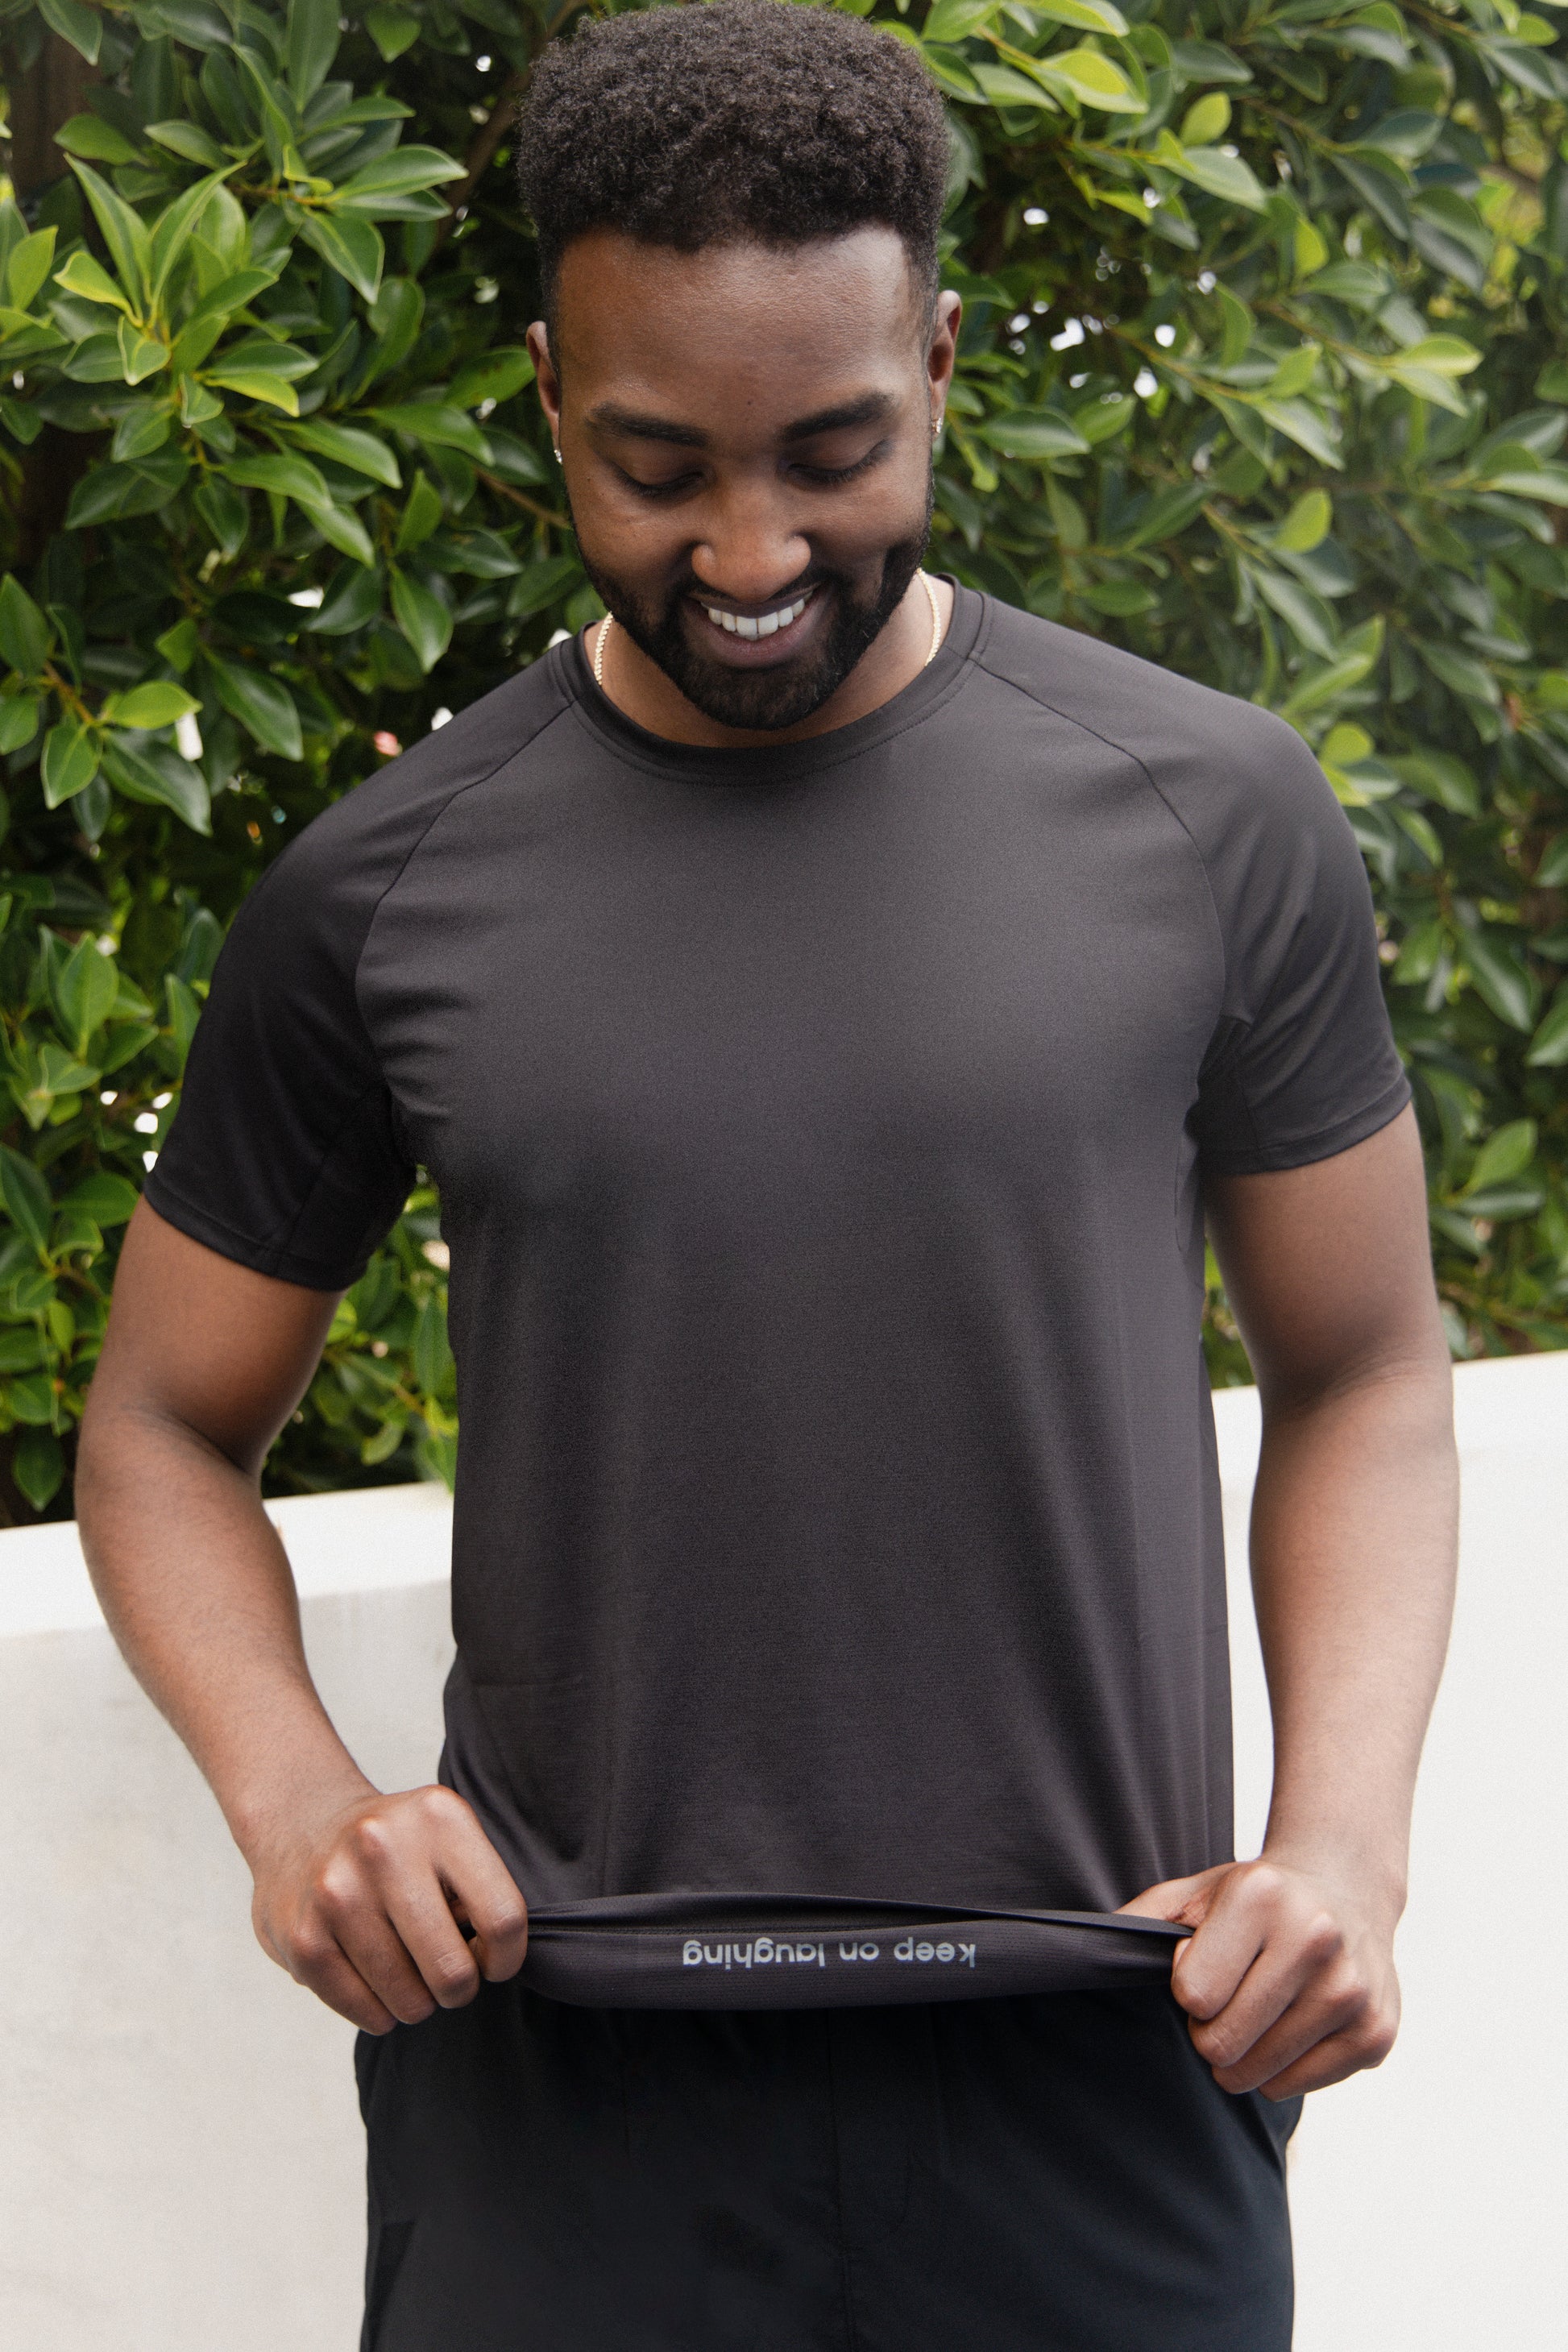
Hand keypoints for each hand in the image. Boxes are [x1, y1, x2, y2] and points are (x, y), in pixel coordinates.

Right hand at [248, 1780, 528, 2033]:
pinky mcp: (303, 1939)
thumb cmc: (400, 1848)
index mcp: (439, 1816)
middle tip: (447, 1973)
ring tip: (407, 1970)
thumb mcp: (450, 1837)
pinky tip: (374, 1980)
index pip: (503, 1919)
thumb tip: (489, 1961)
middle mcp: (383, 1848)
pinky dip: (380, 2013)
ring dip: (418, 2002)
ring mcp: (337, 1894)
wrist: (302, 1826)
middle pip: (453, 1972)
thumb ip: (482, 1890)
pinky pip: (368, 2014)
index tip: (491, 1959)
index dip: (506, 1958)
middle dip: (459, 1988)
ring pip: (410, 2002)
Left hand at [1120, 1854, 1400, 2099]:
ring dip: (1243, 2053)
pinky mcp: (1375, 2033)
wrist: (1346, 1890)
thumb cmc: (1255, 1898)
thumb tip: (1082, 1950)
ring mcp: (1352, 1990)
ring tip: (1262, 2007)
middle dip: (1210, 2029)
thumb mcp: (1194, 1893)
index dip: (1188, 1988)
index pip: (1192, 1995)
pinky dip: (1281, 2066)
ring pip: (1257, 2074)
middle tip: (1230, 1996)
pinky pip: (1295, 2087)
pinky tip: (1296, 2021)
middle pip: (1221, 2043)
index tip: (1205, 1964)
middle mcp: (1316, 1939)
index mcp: (1262, 1897)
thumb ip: (1138, 1923)